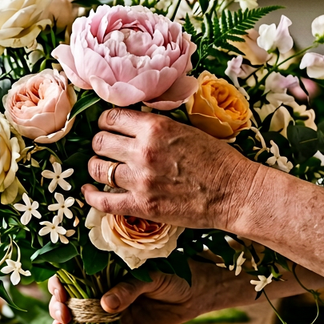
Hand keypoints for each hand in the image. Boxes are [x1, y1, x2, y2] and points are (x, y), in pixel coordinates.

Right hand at [48, 261, 240, 323]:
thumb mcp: (151, 275)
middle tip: (64, 317)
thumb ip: (128, 288)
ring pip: (78, 316)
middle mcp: (101, 286)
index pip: (73, 273)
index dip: (61, 284)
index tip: (61, 295)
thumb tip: (105, 305)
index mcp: (104, 266)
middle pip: (69, 296)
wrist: (195, 293)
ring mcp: (108, 307)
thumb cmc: (174, 273)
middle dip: (60, 307)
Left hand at [82, 109, 258, 232]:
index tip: (108, 127)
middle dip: (101, 144)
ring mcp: (140, 180)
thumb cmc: (218, 160)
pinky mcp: (142, 206)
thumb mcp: (187, 129)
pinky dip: (91, 196)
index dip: (106, 122)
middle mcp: (143, 151)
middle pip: (99, 142)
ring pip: (97, 168)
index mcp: (155, 127)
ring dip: (96, 167)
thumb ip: (157, 125)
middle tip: (107, 149)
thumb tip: (132, 121)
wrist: (235, 192)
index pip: (111, 117)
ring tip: (102, 169)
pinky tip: (88, 192)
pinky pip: (103, 201)